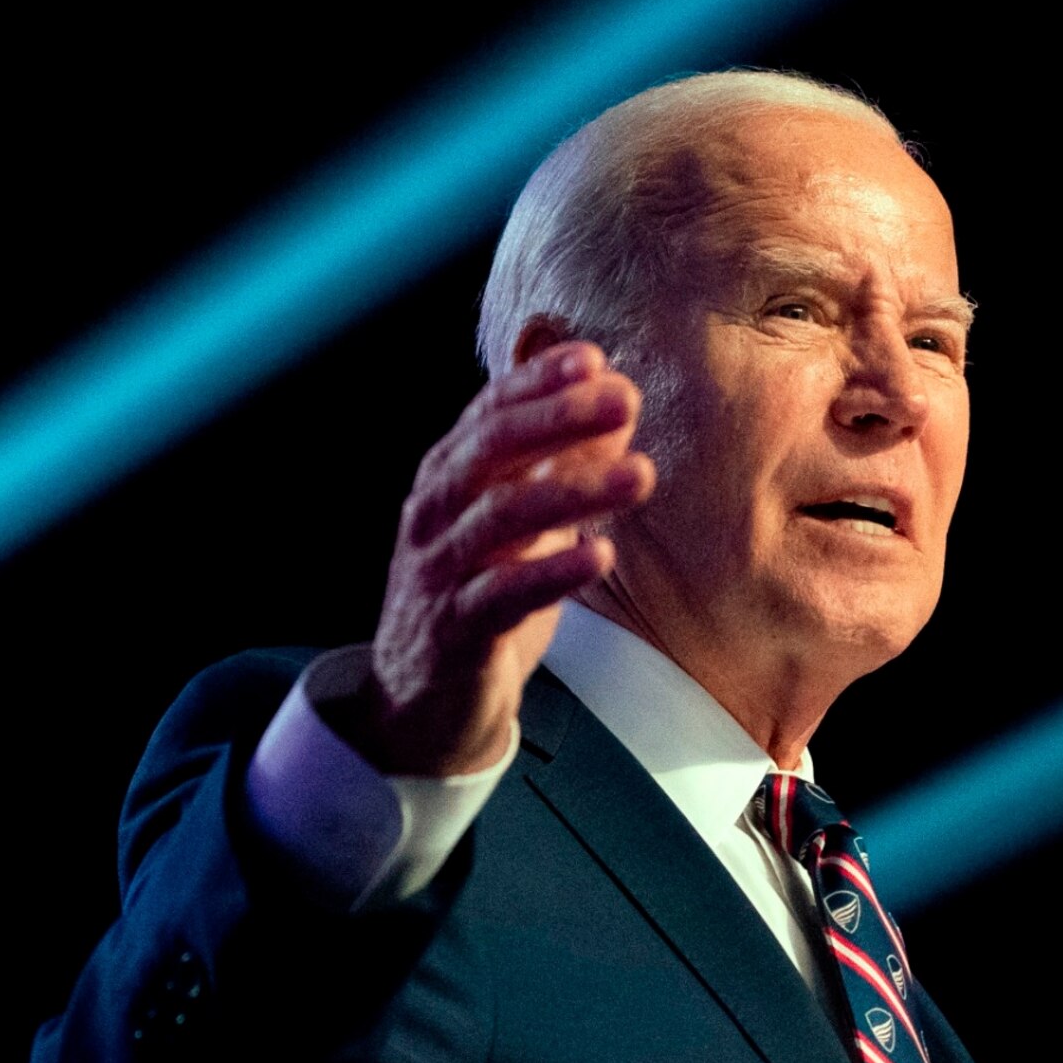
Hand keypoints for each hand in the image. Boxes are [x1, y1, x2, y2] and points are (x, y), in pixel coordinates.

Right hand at [349, 342, 655, 775]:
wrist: (421, 704)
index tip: (595, 358)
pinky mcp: (456, 631)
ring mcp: (441, 571)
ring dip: (573, 491)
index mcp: (449, 478)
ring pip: (501, 518)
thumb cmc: (477, 597)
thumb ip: (558, 460)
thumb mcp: (520, 522)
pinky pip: (503, 596)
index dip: (539, 383)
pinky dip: (552, 574)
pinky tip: (601, 554)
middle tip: (623, 399)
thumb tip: (611, 394)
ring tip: (641, 475)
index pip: (491, 413)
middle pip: (492, 451)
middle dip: (558, 419)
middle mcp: (435, 513)